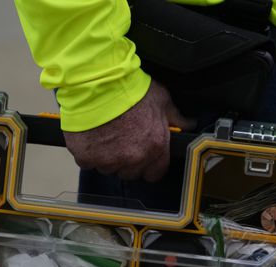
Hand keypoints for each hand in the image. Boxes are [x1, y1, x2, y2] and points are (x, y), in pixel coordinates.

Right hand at [63, 81, 194, 181]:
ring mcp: (109, 160)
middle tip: (121, 140)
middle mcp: (133, 158)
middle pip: (130, 173)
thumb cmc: (129, 88)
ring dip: (107, 158)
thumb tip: (188, 124)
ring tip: (104, 135)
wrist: (98, 83)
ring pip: (108, 169)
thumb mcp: (161, 99)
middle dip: (127, 161)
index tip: (143, 156)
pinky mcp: (87, 157)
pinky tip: (90, 136)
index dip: (149, 165)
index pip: (155, 173)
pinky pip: (88, 162)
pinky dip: (88, 153)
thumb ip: (175, 117)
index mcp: (155, 146)